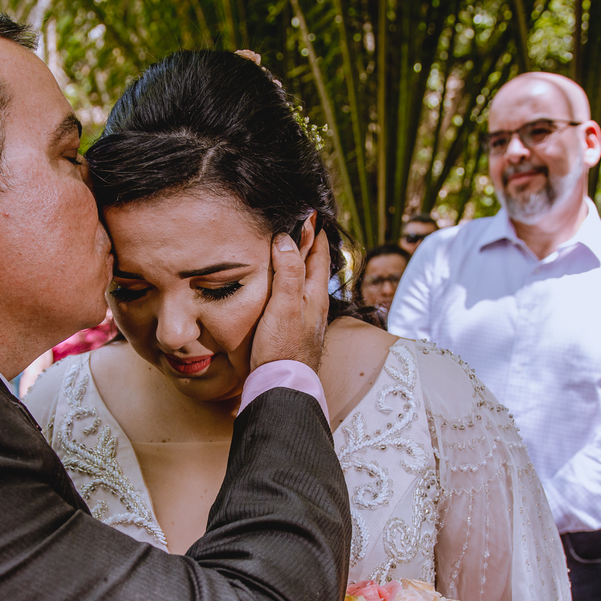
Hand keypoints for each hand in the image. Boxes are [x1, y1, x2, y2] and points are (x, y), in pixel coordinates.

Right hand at [250, 230, 330, 371]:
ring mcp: (305, 318)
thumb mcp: (285, 304)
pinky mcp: (294, 330)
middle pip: (314, 268)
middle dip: (308, 246)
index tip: (312, 214)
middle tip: (302, 226)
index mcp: (316, 295)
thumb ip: (288, 272)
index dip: (315, 234)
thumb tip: (287, 238)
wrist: (281, 385)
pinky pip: (295, 297)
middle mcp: (315, 305)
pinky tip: (280, 288)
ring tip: (290, 250)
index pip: (319, 255)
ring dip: (299, 265)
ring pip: (305, 283)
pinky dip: (289, 284)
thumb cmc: (283, 347)